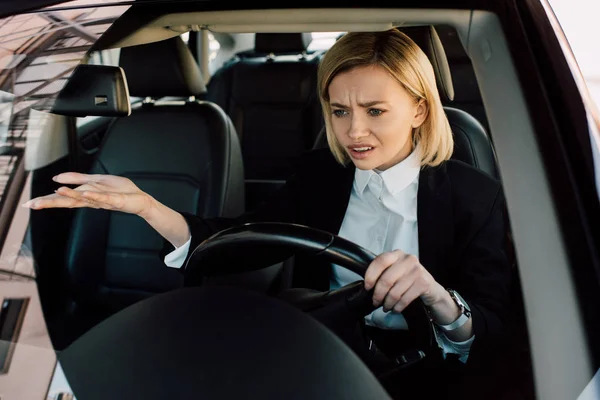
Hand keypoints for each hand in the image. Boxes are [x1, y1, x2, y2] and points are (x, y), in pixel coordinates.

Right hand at [22, 173, 155, 217]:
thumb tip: (56, 178)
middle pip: (68, 202)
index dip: (46, 200)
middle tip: (33, 205)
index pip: (63, 198)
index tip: (29, 204)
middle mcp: (91, 200)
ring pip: (84, 199)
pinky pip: (102, 198)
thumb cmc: (120, 191)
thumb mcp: (96, 181)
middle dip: (51, 202)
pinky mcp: (115, 200)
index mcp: (85, 195)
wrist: (140, 200)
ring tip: (56, 191)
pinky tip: (84, 193)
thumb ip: (77, 179)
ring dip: (70, 195)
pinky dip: (93, 196)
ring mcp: (102, 201)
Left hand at [363, 250, 445, 312]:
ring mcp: (417, 270)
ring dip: (388, 303)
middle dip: (378, 294)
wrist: (431, 289)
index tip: (367, 287)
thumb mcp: (395, 271)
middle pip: (386, 279)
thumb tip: (367, 285)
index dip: (371, 275)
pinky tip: (395, 309)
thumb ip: (383, 272)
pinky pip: (405, 299)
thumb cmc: (408, 280)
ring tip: (386, 307)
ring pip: (395, 292)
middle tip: (376, 302)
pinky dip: (398, 307)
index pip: (380, 261)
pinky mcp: (423, 283)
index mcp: (397, 254)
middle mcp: (408, 259)